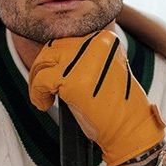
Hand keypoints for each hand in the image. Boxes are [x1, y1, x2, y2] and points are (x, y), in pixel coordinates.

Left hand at [28, 30, 165, 165]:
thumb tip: (58, 55)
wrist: (128, 127)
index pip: (68, 39)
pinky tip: (43, 103)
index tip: (55, 73)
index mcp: (105, 38)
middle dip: (43, 66)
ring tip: (43, 96)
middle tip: (43, 84)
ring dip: (37, 79)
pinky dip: (37, 94)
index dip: (57, 58)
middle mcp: (94, 44)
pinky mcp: (70, 80)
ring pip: (43, 61)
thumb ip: (86, 57)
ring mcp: (82, 60)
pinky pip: (40, 81)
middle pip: (53, 47)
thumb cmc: (117, 105)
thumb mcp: (106, 69)